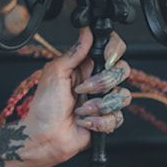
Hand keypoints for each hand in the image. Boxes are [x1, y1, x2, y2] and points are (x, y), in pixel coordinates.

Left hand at [21, 24, 130, 166]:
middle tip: (83, 89)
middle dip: (104, 82)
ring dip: (99, 105)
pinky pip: (117, 118)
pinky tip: (84, 122)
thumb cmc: (44, 106)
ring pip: (123, 96)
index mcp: (86, 66)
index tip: (106, 58)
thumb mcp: (56, 72)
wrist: (44, 136)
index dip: (114, 51)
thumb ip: (75, 52)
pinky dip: (98, 121)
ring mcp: (104, 101)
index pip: (113, 49)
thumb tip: (86, 30)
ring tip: (80, 110)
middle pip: (123, 70)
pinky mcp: (107, 120)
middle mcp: (98, 82)